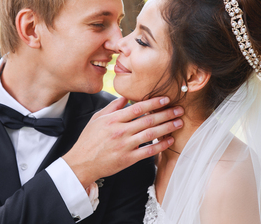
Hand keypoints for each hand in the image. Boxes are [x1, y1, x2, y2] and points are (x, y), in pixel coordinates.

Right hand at [63, 96, 183, 187]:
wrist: (81, 163)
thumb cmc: (88, 140)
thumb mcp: (96, 119)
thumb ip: (112, 107)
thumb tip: (126, 96)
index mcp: (112, 120)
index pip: (137, 108)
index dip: (153, 102)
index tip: (165, 99)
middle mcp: (120, 131)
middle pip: (147, 120)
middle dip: (166, 113)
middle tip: (179, 109)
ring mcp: (125, 146)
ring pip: (150, 134)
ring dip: (167, 128)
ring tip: (179, 122)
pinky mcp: (128, 159)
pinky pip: (148, 151)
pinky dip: (160, 146)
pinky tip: (170, 140)